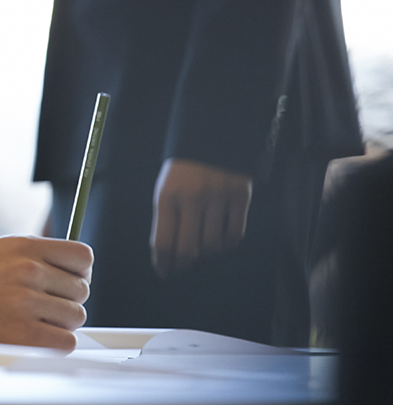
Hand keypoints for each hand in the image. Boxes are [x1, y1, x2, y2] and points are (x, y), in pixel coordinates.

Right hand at [0, 236, 92, 350]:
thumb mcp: (3, 251)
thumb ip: (40, 255)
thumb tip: (81, 268)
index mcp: (24, 247)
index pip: (82, 256)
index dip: (80, 271)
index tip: (68, 279)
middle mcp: (27, 271)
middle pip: (81, 289)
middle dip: (65, 298)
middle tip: (42, 303)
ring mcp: (26, 303)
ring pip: (76, 316)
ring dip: (60, 321)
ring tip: (34, 318)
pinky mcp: (25, 335)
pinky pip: (67, 341)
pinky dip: (56, 342)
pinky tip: (35, 334)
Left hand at [151, 158, 251, 277]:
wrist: (214, 134)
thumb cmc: (184, 166)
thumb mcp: (166, 186)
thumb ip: (166, 215)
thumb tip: (167, 251)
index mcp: (167, 196)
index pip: (163, 242)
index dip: (163, 263)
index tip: (163, 271)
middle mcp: (192, 200)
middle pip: (188, 250)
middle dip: (183, 263)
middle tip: (182, 264)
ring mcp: (218, 199)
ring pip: (212, 245)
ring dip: (206, 252)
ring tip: (201, 247)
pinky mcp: (241, 197)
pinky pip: (235, 234)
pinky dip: (227, 244)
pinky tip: (221, 241)